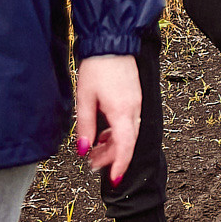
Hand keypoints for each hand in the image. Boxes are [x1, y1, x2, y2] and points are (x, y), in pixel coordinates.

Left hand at [72, 53, 142, 186]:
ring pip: (128, 133)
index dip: (120, 165)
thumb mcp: (85, 99)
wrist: (111, 42)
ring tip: (95, 150)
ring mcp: (135, 103)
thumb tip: (84, 149)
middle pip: (127, 142)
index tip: (114, 179)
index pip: (126, 147)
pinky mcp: (134, 97)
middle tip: (93, 164)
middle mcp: (133, 109)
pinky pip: (128, 122)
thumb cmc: (98, 66)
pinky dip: (117, 132)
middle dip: (111, 157)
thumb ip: (85, 127)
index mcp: (122, 111)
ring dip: (113, 145)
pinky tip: (104, 133)